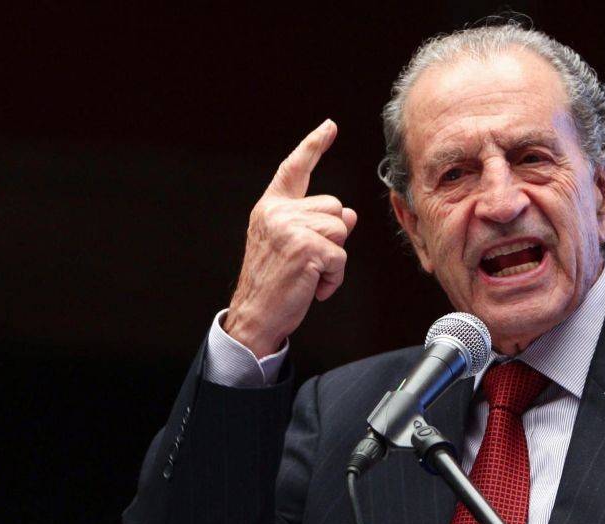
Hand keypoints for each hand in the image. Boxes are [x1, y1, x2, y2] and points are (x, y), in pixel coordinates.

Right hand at [223, 119, 357, 355]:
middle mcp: (277, 212)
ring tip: (308, 274)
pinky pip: (341, 256)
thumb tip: (349, 214)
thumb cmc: (275, 283)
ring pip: (341, 230)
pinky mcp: (305, 248)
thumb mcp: (294, 246)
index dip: (313, 145)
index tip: (329, 126)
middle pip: (335, 208)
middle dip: (332, 237)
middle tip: (306, 263)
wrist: (255, 316)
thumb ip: (318, 224)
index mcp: (271, 207)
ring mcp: (290, 228)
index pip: (294, 168)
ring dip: (334, 259)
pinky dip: (334, 277)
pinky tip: (313, 287)